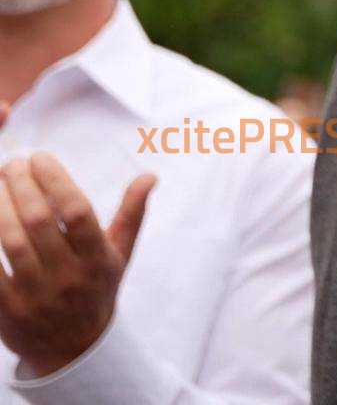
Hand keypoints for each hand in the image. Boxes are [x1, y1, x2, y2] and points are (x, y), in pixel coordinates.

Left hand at [0, 150, 155, 376]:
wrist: (72, 351)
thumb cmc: (96, 290)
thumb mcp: (120, 255)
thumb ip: (131, 214)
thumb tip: (149, 176)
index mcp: (98, 260)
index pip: (78, 212)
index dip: (56, 181)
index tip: (40, 157)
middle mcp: (68, 278)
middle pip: (38, 222)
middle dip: (21, 185)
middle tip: (12, 163)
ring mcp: (34, 295)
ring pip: (9, 242)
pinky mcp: (5, 309)